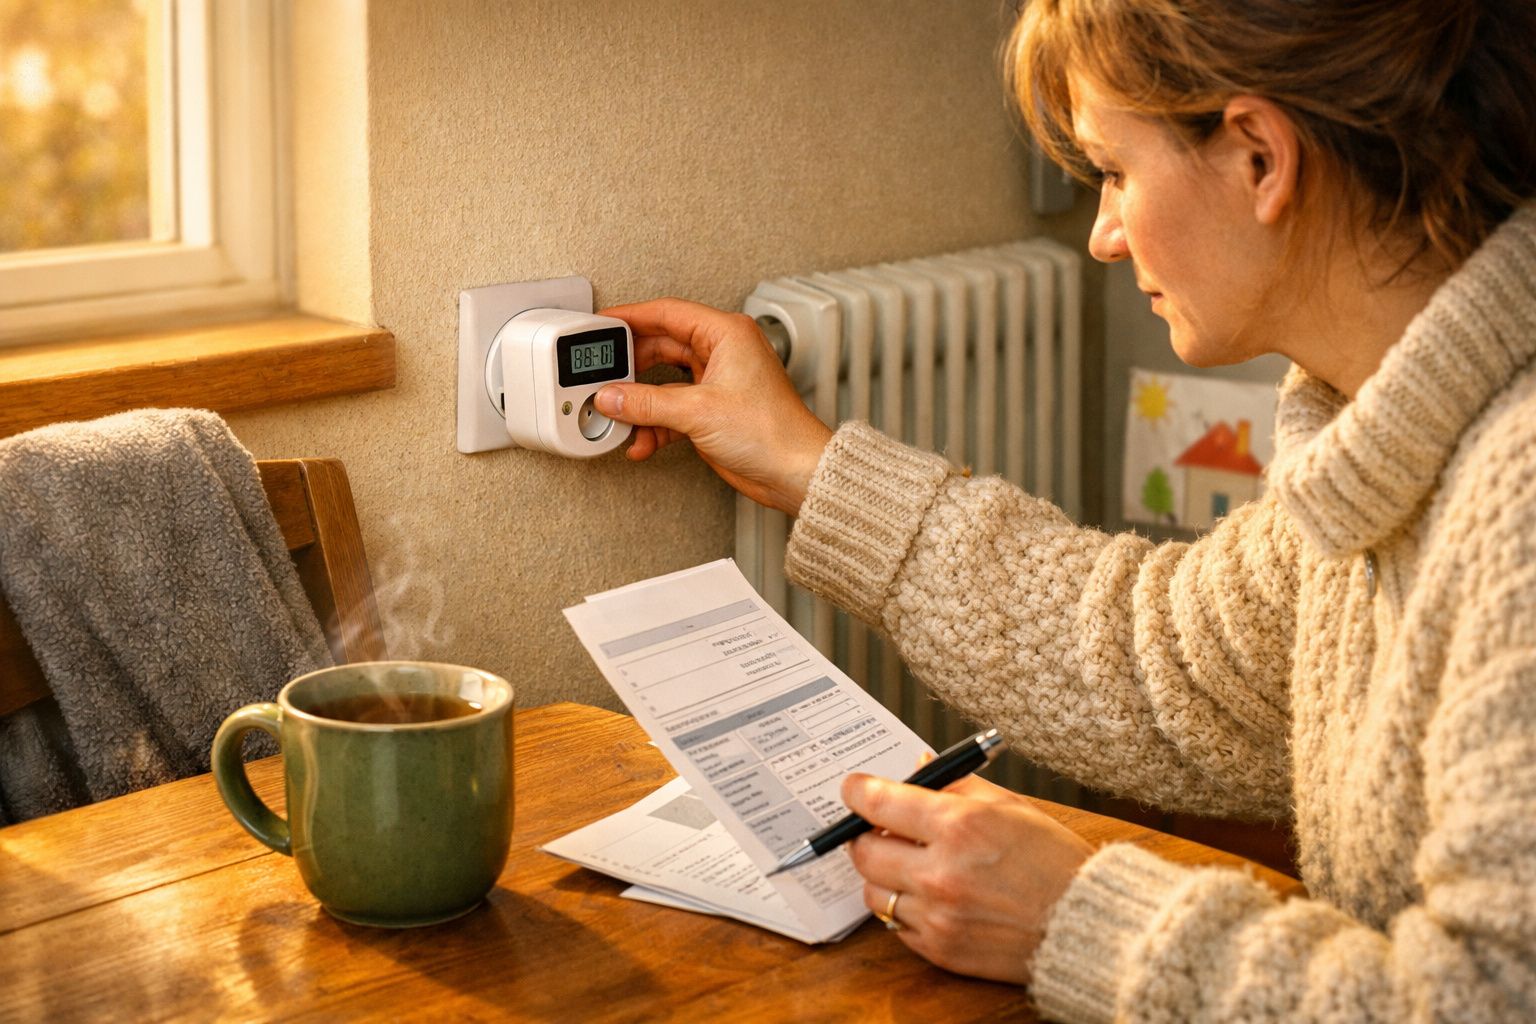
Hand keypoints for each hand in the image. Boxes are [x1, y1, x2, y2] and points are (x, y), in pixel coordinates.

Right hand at [594, 298, 832, 515]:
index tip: (601, 324)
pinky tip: (642, 441)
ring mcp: (717, 381)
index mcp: (726, 333)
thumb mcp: (699, 412)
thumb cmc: (773, 432)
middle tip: (602, 375)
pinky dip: (655, 424)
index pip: (667, 312)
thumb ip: (647, 403)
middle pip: (661, 346)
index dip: (630, 317)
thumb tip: (612, 396)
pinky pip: (672, 409)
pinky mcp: (713, 410)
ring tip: (618, 412)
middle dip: (631, 366)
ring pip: (664, 381)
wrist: (795, 473)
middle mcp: (722, 352)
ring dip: (641, 402)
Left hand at [841, 769, 1093, 983]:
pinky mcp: (941, 950)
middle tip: (880, 831)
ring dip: (883, 876)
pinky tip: (931, 897)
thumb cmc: (1053, 862)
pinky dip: (905, 909)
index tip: (854, 789)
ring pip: (874, 892)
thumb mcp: (1010, 807)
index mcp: (960, 826)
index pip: (877, 803)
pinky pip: (896, 927)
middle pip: (863, 851)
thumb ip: (957, 785)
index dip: (858, 791)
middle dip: (865, 836)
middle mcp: (941, 872)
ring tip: (910, 867)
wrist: (1085, 926)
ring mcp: (938, 915)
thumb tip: (918, 767)